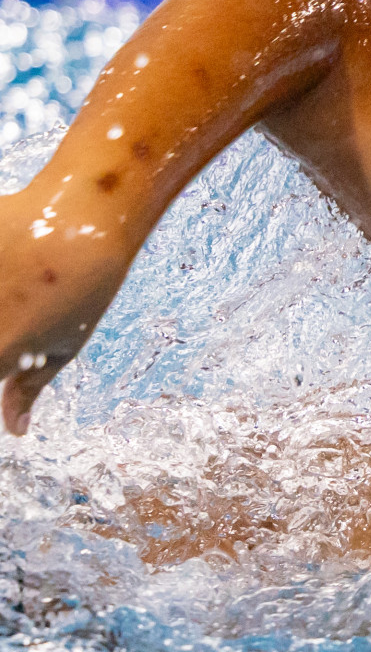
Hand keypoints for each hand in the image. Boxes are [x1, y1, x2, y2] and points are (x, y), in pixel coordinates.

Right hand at [0, 186, 130, 434]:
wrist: (81, 221)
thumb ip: (27, 388)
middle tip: (16, 318)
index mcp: (1, 351)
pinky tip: (6, 277)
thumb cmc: (81, 291)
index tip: (7, 363)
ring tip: (14, 300)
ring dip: (0, 306)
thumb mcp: (62, 346)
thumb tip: (15, 430)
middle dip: (1, 343)